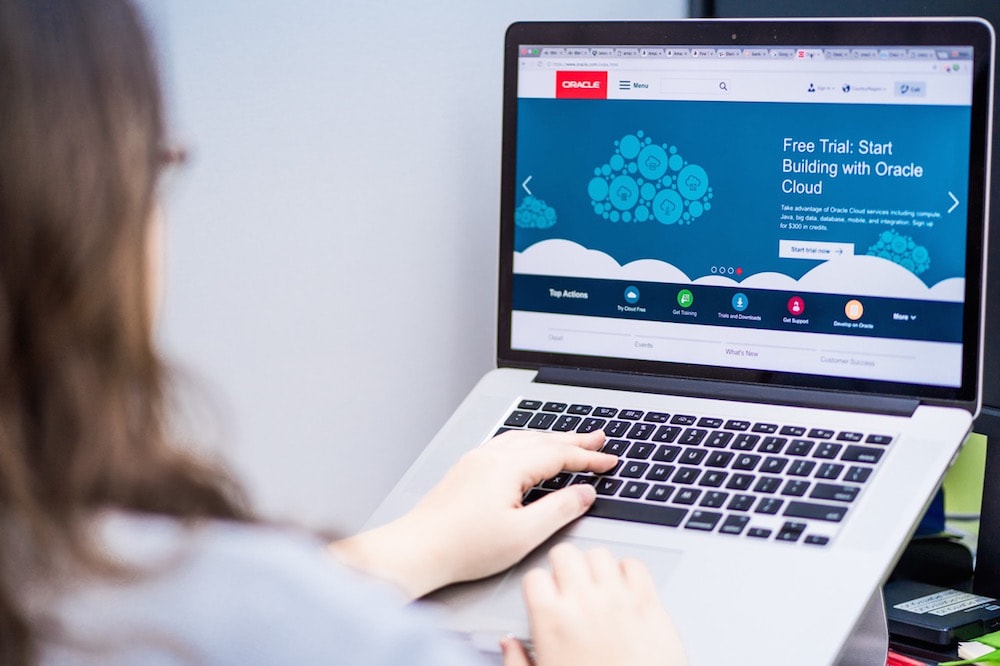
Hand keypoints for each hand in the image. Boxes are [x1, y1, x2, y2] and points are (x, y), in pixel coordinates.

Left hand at [330, 429, 615, 598]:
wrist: (417, 550)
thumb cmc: (463, 546)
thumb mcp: (523, 534)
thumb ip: (559, 510)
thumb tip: (584, 494)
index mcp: (506, 467)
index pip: (558, 454)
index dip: (587, 458)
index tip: (609, 461)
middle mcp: (490, 456)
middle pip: (541, 440)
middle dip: (573, 440)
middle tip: (598, 439)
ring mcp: (476, 461)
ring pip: (522, 440)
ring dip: (550, 439)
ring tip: (570, 442)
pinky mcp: (466, 470)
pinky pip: (506, 446)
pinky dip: (528, 444)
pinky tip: (530, 452)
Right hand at [501, 543, 686, 665]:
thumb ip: (517, 662)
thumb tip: (508, 644)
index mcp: (552, 621)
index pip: (535, 576)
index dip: (538, 586)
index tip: (544, 595)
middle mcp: (584, 603)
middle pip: (565, 554)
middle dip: (563, 566)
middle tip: (568, 584)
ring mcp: (619, 601)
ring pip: (600, 554)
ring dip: (594, 566)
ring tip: (596, 584)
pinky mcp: (649, 606)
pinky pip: (635, 566)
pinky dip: (628, 571)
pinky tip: (623, 588)